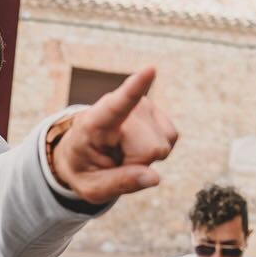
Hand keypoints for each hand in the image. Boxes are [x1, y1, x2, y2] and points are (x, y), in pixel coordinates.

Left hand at [51, 66, 177, 203]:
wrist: (84, 151)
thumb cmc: (85, 168)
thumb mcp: (92, 187)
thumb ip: (119, 183)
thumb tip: (154, 178)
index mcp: (95, 122)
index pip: (117, 105)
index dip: (135, 88)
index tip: (150, 69)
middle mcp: (121, 108)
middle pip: (151, 149)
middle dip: (138, 164)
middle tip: (116, 160)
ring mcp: (142, 106)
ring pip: (163, 146)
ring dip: (145, 158)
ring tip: (123, 152)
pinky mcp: (157, 111)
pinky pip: (171, 140)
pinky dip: (156, 151)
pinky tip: (137, 146)